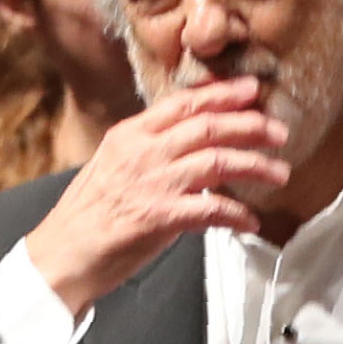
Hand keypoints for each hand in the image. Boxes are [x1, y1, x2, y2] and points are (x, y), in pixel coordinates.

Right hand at [16, 72, 295, 317]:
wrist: (62, 254)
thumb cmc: (86, 215)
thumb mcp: (110, 165)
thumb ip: (146, 149)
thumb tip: (184, 143)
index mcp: (130, 135)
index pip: (183, 103)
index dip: (222, 94)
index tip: (251, 90)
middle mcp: (144, 152)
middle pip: (209, 126)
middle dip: (250, 125)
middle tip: (278, 130)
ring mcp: (154, 183)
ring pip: (219, 162)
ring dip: (256, 166)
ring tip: (279, 172)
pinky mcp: (162, 217)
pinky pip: (213, 209)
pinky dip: (238, 214)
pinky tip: (252, 221)